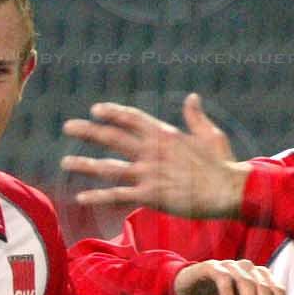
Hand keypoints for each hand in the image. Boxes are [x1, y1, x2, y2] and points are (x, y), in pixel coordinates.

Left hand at [63, 94, 249, 218]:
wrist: (228, 190)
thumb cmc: (223, 164)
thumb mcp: (210, 134)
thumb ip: (195, 117)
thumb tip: (192, 97)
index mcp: (165, 134)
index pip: (132, 118)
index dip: (113, 113)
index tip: (96, 109)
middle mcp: (152, 151)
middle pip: (113, 137)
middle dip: (89, 131)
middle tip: (67, 126)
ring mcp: (149, 173)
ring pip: (110, 167)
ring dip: (85, 164)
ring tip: (65, 163)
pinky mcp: (150, 195)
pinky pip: (118, 195)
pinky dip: (99, 196)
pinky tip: (81, 197)